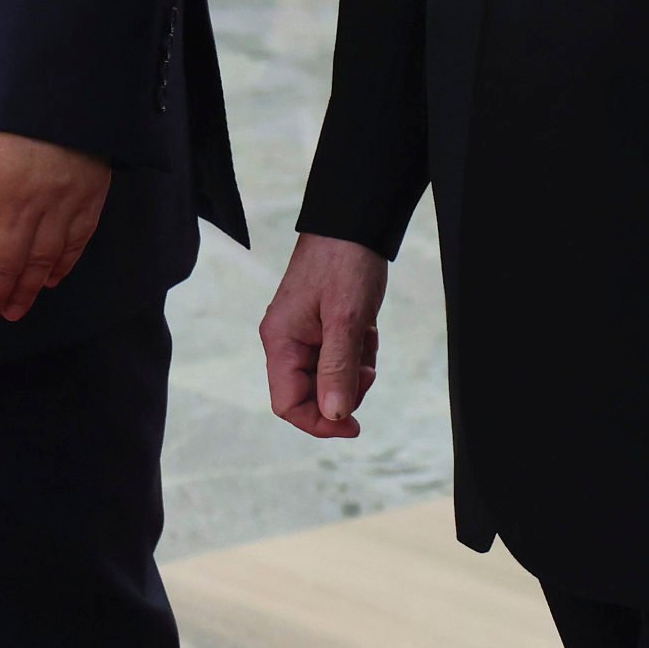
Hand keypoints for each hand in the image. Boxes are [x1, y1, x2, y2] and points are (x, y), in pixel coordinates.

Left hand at [0, 121, 110, 331]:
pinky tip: (48, 281)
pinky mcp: (87, 196)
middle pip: (0, 265)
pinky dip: (61, 267)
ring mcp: (55, 202)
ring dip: (24, 292)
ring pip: (37, 262)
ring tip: (12, 311)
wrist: (58, 73)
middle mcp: (16, 203)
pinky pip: (73, 243)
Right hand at [258, 231, 391, 439]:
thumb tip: (333, 415)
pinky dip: (359, 351)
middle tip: (367, 370)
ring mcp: (305, 333)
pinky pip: (341, 357)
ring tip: (367, 338)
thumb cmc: (345, 261)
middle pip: (311, 394)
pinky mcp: (323, 326)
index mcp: (280, 341)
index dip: (319, 422)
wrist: (355, 222)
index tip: (353, 425)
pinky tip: (367, 328)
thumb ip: (337, 367)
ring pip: (330, 378)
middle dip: (344, 390)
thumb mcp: (346, 318)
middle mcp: (287, 341)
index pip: (288, 404)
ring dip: (355, 369)